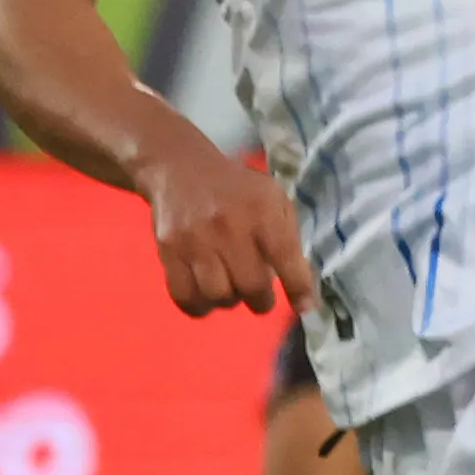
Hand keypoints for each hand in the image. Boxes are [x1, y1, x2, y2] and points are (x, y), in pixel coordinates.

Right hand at [142, 141, 315, 317]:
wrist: (179, 168)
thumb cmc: (237, 188)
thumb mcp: (274, 199)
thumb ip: (288, 237)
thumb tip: (301, 285)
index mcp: (262, 211)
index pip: (286, 257)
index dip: (299, 288)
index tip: (306, 307)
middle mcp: (229, 227)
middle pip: (250, 285)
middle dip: (262, 301)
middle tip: (262, 298)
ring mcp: (195, 240)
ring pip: (217, 295)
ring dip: (230, 302)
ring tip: (233, 291)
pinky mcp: (168, 250)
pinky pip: (184, 295)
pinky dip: (199, 306)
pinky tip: (207, 298)